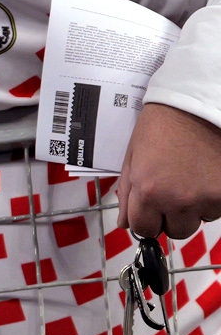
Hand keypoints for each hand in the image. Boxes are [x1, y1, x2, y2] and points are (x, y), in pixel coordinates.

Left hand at [116, 103, 220, 239]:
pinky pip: (218, 208)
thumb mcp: (133, 157)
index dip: (146, 221)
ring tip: (192, 179)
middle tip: (174, 193)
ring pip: (200, 220)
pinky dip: (213, 197)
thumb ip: (127, 194)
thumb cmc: (162, 125)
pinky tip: (207, 175)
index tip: (151, 211)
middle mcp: (178, 199)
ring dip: (195, 208)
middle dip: (172, 217)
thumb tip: (124, 223)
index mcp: (149, 192)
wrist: (198, 104)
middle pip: (175, 231)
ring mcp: (207, 197)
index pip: (144, 230)